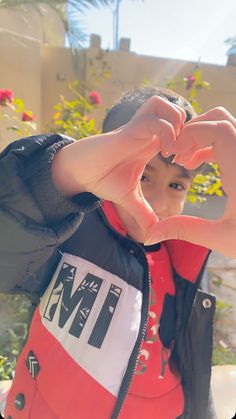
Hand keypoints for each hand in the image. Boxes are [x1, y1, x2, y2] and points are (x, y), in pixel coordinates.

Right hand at [52, 96, 184, 241]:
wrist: (81, 172)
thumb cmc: (103, 179)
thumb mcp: (129, 199)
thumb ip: (144, 214)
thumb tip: (152, 236)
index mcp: (152, 144)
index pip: (180, 127)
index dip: (190, 140)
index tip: (187, 162)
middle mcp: (148, 133)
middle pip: (178, 110)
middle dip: (189, 130)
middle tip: (185, 153)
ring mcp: (139, 129)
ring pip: (168, 106)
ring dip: (177, 125)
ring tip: (175, 149)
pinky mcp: (129, 130)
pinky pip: (155, 120)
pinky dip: (166, 132)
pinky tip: (164, 152)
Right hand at [146, 107, 235, 258]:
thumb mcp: (221, 238)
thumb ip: (185, 230)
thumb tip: (151, 234)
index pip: (218, 130)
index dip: (192, 133)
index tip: (175, 153)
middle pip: (222, 119)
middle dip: (195, 130)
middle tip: (178, 155)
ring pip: (228, 126)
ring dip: (204, 136)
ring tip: (186, 160)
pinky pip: (231, 139)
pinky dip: (214, 144)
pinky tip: (201, 164)